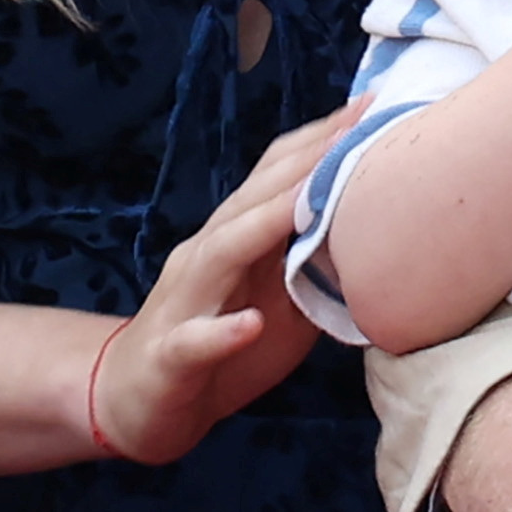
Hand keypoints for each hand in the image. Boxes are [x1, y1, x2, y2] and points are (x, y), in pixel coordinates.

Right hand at [87, 110, 352, 466]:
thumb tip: (375, 233)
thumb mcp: (275, 303)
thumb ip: (312, 266)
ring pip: (221, 252)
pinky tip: (248, 324)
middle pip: (253, 200)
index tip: (372, 108)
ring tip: (313, 199)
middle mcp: (205, 257)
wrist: (136, 403)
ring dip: (266, 222)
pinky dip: (221, 332)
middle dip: (304, 161)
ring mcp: (184, 303)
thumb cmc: (216, 348)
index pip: (275, 180)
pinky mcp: (170, 357)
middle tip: (357, 123)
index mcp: (234, 240)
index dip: (319, 143)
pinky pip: (194, 341)